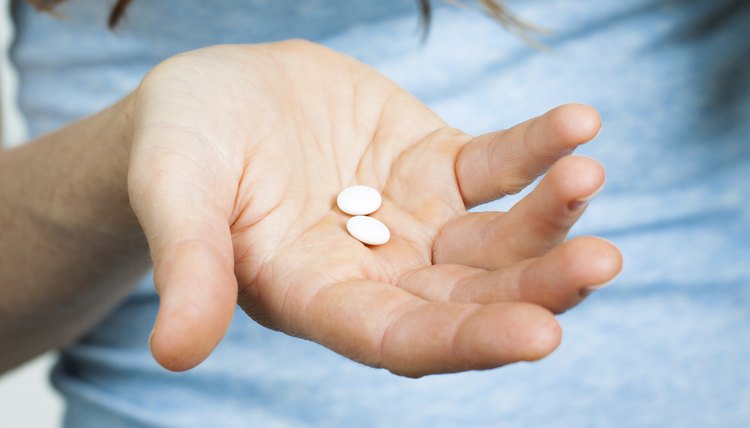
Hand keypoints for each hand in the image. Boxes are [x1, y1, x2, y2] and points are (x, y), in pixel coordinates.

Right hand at [128, 40, 620, 376]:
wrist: (213, 97)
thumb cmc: (180, 148)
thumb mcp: (175, 195)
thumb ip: (187, 267)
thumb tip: (175, 352)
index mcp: (317, 298)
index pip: (399, 339)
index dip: (465, 343)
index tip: (540, 335)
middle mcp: (378, 273)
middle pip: (468, 300)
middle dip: (535, 287)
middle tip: (601, 262)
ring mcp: (415, 220)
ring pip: (495, 238)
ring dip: (549, 216)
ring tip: (586, 175)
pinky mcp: (434, 165)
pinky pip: (495, 164)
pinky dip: (536, 149)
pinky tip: (577, 126)